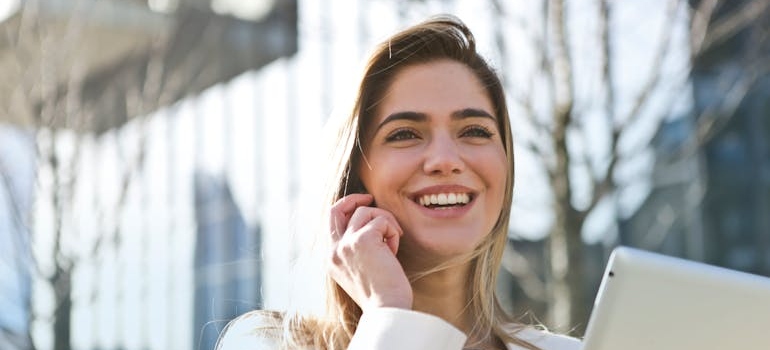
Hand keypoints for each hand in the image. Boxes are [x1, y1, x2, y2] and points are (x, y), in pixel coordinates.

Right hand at [328, 193, 412, 310]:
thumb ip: (356, 250)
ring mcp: (346, 244)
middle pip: (337, 209)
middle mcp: (334, 250)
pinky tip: (394, 251)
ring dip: (385, 222)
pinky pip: (382, 220)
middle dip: (354, 199)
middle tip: (371, 198)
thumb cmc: (381, 294)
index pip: (331, 222)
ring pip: (366, 212)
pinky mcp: (363, 240)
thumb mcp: (360, 270)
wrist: (387, 309)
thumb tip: (369, 225)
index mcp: (331, 259)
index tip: (362, 205)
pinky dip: (392, 231)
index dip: (346, 208)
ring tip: (393, 243)